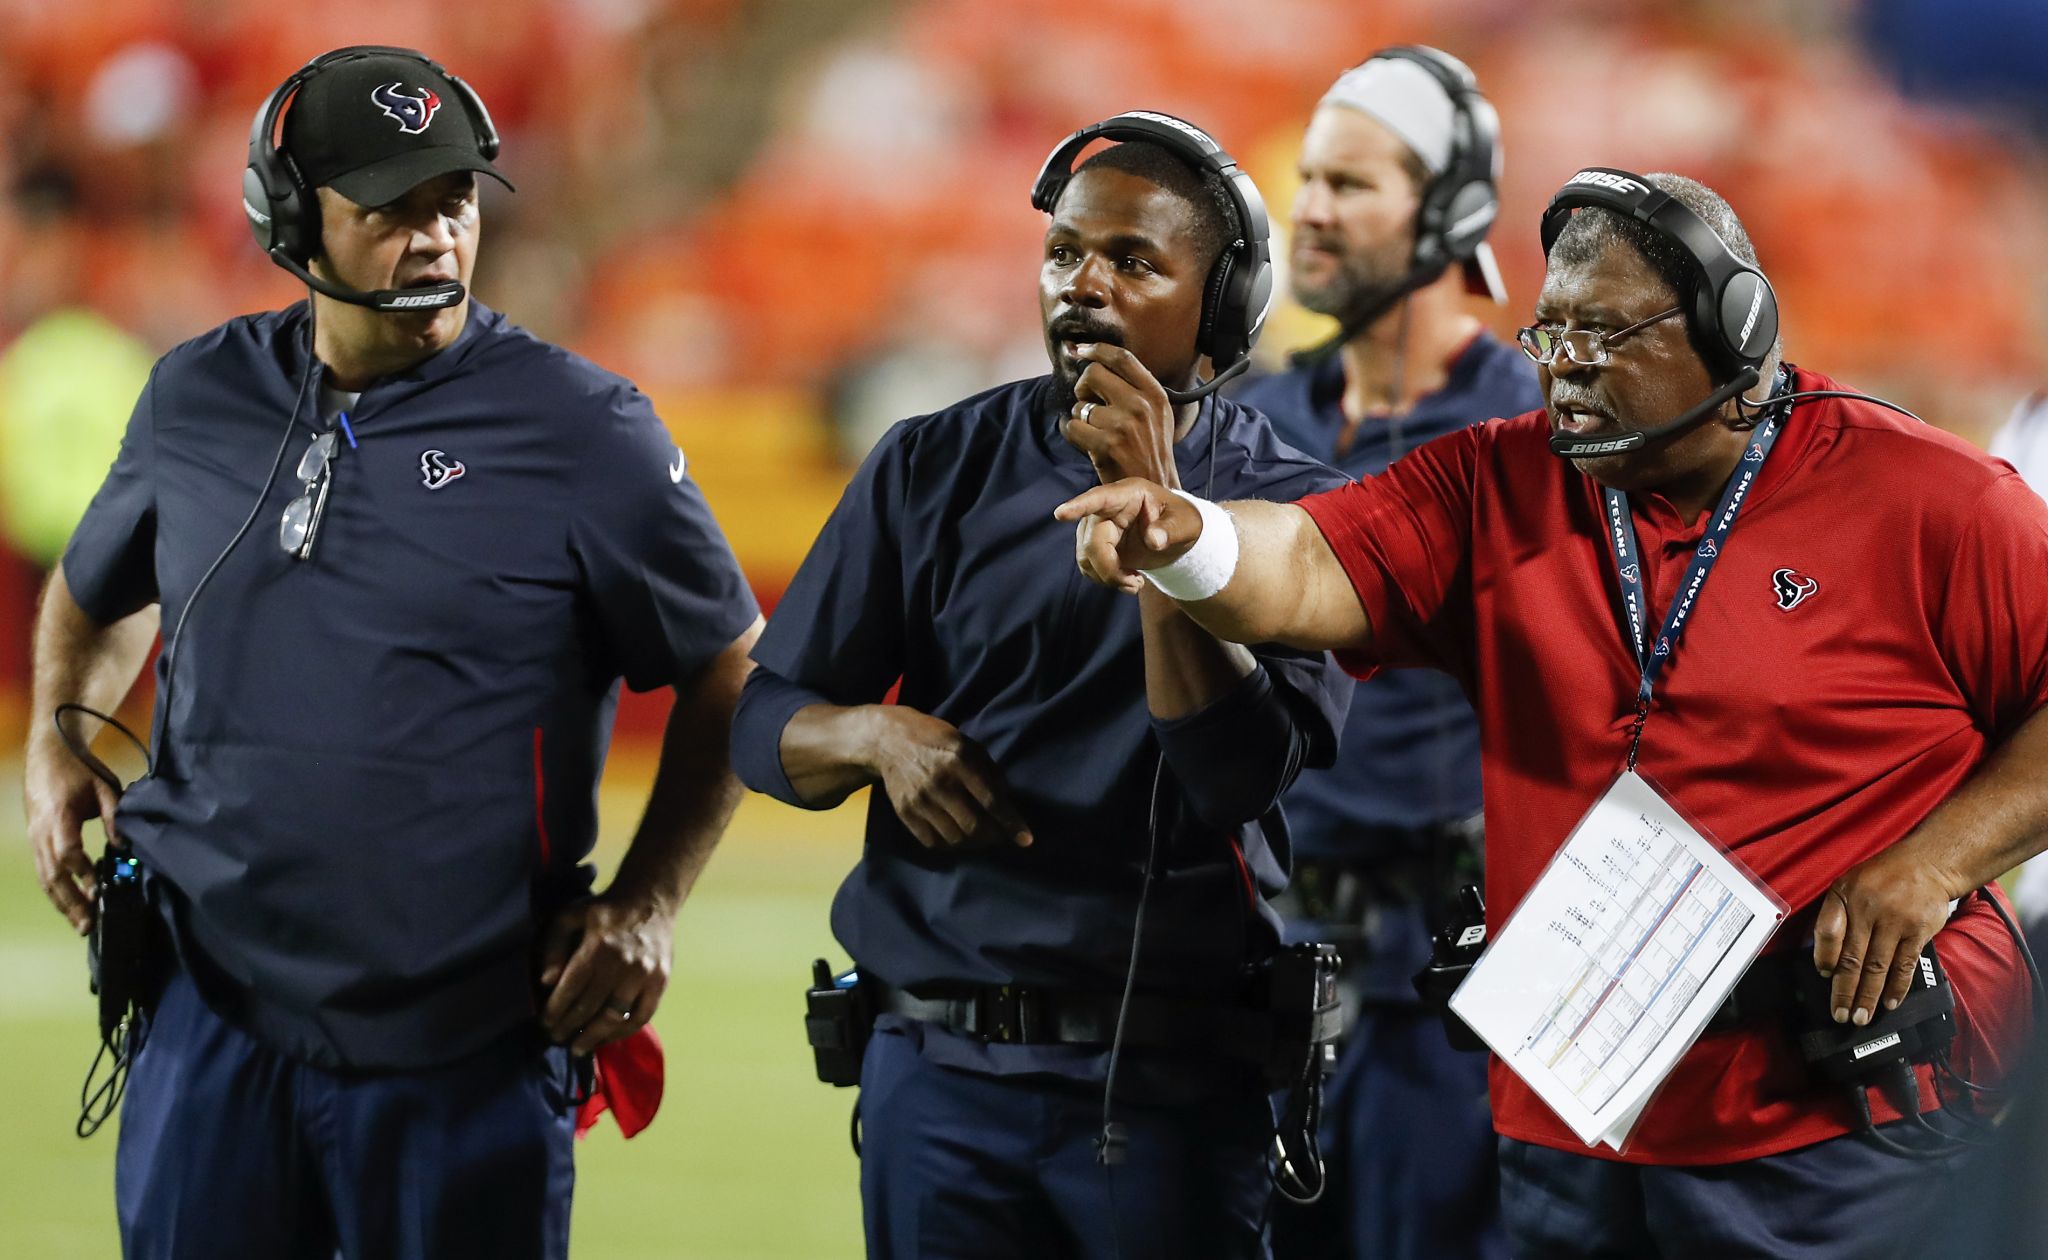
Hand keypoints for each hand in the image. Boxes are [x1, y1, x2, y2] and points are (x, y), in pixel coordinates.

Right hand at [23, 745, 117, 934]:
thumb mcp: (104, 787)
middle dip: (70, 901)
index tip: (100, 891)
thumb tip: (124, 846)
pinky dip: (55, 890)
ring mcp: (34, 837)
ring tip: (80, 924)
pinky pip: (43, 870)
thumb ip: (115, 816)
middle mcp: (41, 831)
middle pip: (52, 874)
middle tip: (88, 924)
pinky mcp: (35, 839)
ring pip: (44, 877)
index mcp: (58, 816)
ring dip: (61, 902)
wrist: (48, 753)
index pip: (68, 852)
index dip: (83, 874)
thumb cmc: (79, 768)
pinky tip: (69, 905)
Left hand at [538, 891, 674, 1053]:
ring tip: (578, 1048)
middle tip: (555, 1040)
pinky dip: (624, 1032)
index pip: (570, 991)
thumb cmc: (604, 910)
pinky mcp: (660, 982)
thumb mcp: (569, 917)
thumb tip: (546, 983)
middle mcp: (621, 964)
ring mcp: (644, 975)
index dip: (554, 1012)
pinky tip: (608, 1037)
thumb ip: (553, 947)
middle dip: (568, 1028)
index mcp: (596, 948)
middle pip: (589, 1008)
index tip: (544, 1024)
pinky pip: (642, 1016)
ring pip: (614, 1017)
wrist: (650, 900)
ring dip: (593, 1037)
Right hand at [868, 708, 1031, 848]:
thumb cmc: (937, 740)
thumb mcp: (969, 745)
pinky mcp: (905, 812)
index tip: (1025, 839)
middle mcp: (940, 782)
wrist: (890, 740)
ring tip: (978, 836)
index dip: (1010, 822)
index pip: (991, 800)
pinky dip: (950, 845)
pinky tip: (957, 836)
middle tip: (999, 836)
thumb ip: (989, 772)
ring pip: (954, 838)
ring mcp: (920, 800)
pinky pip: (932, 841)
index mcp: (960, 761)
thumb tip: (1007, 803)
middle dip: (993, 837)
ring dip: (972, 843)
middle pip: (973, 826)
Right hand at [1053, 478, 1203, 591]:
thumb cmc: (1182, 520)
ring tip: (1136, 582)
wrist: (1176, 534)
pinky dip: (1106, 579)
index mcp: (1127, 495)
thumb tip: (1154, 539)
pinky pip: (1088, 566)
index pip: (1099, 498)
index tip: (1060, 514)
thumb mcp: (1185, 524)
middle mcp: (1106, 509)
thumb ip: (1170, 530)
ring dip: (1108, 577)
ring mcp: (1098, 527)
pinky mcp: (1096, 545)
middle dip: (1109, 569)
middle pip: (1092, 542)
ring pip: (1086, 557)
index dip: (1078, 506)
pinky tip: (1128, 580)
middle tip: (1137, 583)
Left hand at [1062, 343, 1180, 487]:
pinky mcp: (1106, 445)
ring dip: (1080, 417)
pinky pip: (1072, 427)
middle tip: (1088, 401)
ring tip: (1096, 431)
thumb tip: (1096, 358)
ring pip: (1080, 405)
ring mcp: (1123, 425)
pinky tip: (1088, 443)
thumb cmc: (1149, 447)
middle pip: (1094, 374)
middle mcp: (1141, 405)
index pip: (1122, 358)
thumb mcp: (1156, 411)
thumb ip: (1135, 386)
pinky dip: (1074, 434)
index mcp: (1154, 393)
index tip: (1081, 350)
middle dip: (1083, 386)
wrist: (1154, 485)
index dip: (1097, 349)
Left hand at [1812, 846, 1960, 1025]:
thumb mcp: (1849, 884)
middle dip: (1844, 991)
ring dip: (1868, 996)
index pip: (1827, 932)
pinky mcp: (1918, 931)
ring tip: (1861, 1017)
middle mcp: (1868, 909)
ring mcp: (1895, 921)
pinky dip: (1897, 987)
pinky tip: (1890, 1003)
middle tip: (1840, 1015)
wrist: (1929, 863)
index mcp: (1845, 896)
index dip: (1824, 957)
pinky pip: (1904, 965)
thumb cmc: (1883, 877)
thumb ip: (1836, 915)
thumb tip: (1827, 959)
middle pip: (1852, 957)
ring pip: (1877, 966)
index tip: (1824, 976)